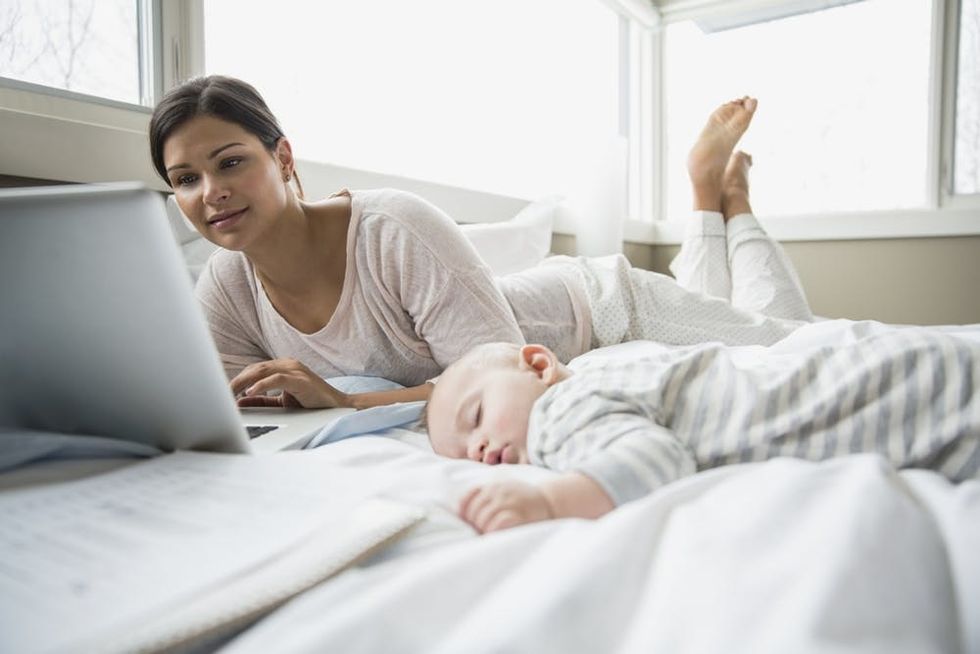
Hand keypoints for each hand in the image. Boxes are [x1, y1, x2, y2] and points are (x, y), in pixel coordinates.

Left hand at [230, 359, 350, 408]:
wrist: (338, 407)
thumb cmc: (312, 404)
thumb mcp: (282, 403)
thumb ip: (263, 401)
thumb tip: (240, 402)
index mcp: (283, 368)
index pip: (254, 370)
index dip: (237, 379)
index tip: (222, 391)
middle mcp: (288, 365)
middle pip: (254, 368)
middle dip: (236, 381)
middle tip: (221, 393)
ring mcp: (295, 370)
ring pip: (262, 371)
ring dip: (243, 382)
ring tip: (229, 393)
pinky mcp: (300, 379)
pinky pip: (276, 379)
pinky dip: (260, 385)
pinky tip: (249, 393)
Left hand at [459, 480, 553, 533]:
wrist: (550, 500)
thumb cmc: (524, 498)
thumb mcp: (504, 487)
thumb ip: (486, 494)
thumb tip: (463, 509)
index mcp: (493, 485)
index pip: (468, 498)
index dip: (464, 512)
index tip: (467, 521)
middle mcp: (499, 492)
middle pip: (474, 511)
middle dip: (474, 524)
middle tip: (480, 532)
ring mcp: (509, 502)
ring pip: (484, 518)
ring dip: (483, 529)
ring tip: (488, 535)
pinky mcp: (519, 514)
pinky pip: (498, 523)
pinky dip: (493, 531)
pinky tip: (495, 535)